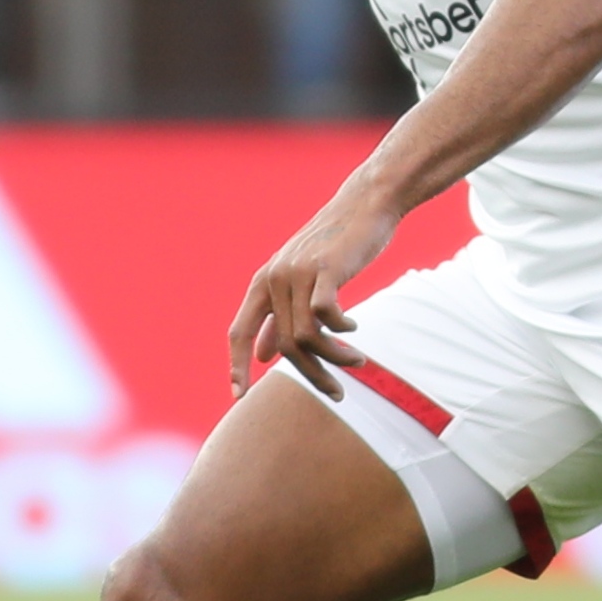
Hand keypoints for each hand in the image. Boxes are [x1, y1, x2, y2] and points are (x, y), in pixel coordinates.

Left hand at [226, 183, 400, 398]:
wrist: (365, 204)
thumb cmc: (335, 245)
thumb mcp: (301, 281)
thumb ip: (280, 316)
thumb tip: (263, 355)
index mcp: (263, 282)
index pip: (239, 331)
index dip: (236, 364)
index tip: (238, 396)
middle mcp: (275, 277)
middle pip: (286, 343)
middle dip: (312, 374)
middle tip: (336, 393)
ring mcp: (299, 272)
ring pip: (307, 335)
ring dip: (335, 357)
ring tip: (358, 361)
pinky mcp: (326, 268)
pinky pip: (326, 315)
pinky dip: (341, 330)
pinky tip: (353, 328)